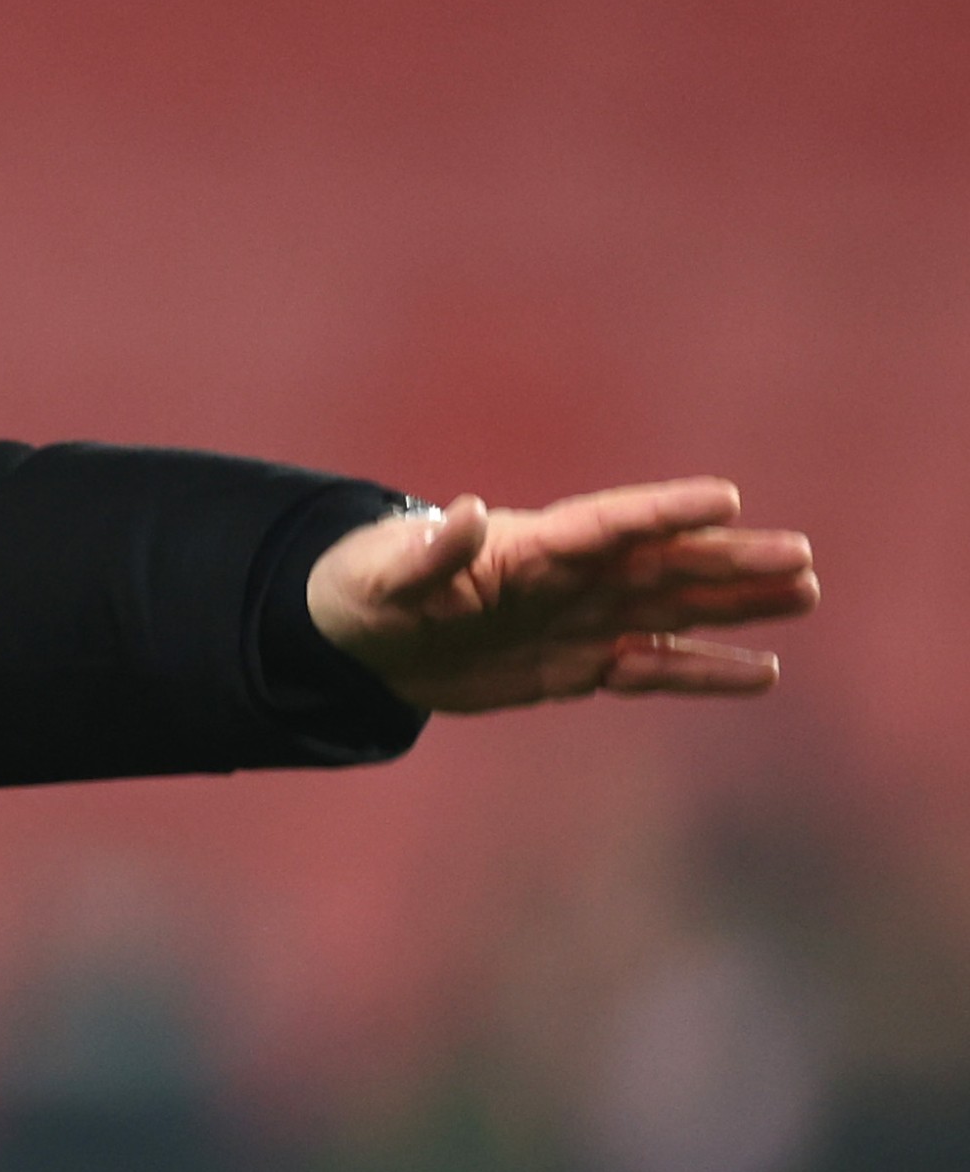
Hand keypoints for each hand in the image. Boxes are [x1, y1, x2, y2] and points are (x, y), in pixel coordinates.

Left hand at [306, 477, 816, 713]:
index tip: (726, 498)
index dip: (663, 511)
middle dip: (729, 561)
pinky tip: (761, 673)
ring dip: (735, 605)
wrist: (366, 635)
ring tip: (805, 593)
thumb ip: (433, 552)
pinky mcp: (579, 664)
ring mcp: (581, 619)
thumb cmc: (372, 584)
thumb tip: (463, 511)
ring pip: (673, 609)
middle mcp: (570, 578)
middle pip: (661, 564)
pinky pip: (653, 667)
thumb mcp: (391, 572)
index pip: (608, 522)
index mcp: (530, 546)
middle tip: (802, 557)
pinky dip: (703, 671)